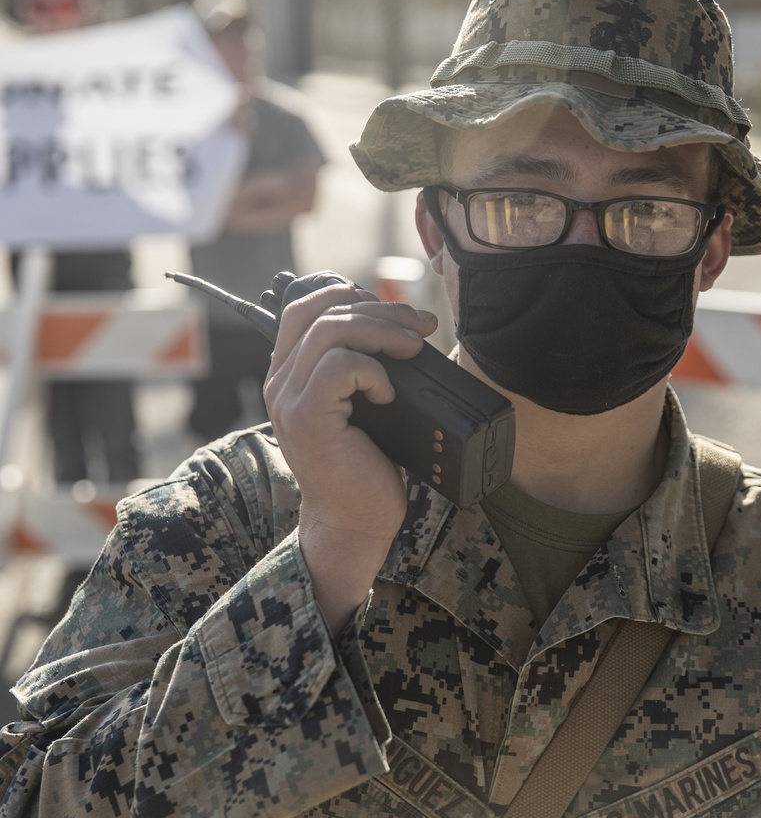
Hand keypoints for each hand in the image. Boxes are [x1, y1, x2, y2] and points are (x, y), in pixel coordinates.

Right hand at [264, 282, 436, 632]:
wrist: (354, 522)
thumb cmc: (366, 466)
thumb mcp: (364, 405)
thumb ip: (363, 367)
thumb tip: (401, 326)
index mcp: (289, 373)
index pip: (306, 307)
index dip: (351, 295)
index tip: (396, 313)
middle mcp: (280, 382)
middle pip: (323, 311)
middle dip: (381, 310)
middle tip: (423, 327)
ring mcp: (288, 400)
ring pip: (331, 331)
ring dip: (383, 332)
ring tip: (415, 350)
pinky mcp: (306, 419)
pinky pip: (340, 366)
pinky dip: (374, 371)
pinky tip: (390, 394)